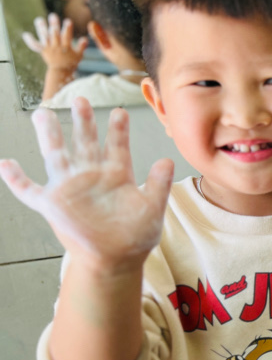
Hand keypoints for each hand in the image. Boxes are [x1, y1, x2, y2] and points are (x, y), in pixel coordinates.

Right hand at [0, 98, 174, 271]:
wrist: (116, 260)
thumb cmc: (135, 237)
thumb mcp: (152, 209)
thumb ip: (158, 185)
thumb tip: (168, 160)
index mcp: (116, 175)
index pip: (116, 146)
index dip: (118, 129)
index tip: (121, 112)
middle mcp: (91, 176)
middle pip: (85, 142)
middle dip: (83, 121)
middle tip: (81, 99)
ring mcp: (70, 188)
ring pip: (56, 155)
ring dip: (49, 135)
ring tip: (43, 114)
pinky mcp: (53, 205)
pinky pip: (28, 190)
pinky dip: (15, 179)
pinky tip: (5, 164)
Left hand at [22, 13, 86, 75]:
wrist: (61, 72)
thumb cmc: (71, 63)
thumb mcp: (79, 55)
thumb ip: (82, 46)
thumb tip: (85, 38)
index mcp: (66, 47)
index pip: (67, 36)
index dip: (67, 28)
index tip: (68, 21)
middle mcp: (56, 47)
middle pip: (55, 34)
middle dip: (54, 25)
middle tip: (53, 15)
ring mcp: (49, 48)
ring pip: (44, 37)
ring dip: (41, 28)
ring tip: (39, 20)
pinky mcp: (43, 51)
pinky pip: (35, 46)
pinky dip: (30, 41)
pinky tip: (26, 34)